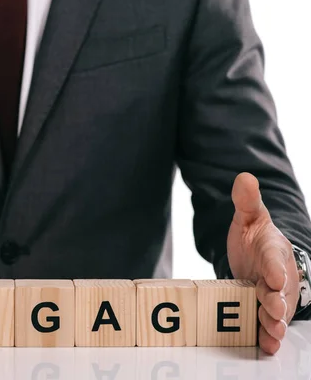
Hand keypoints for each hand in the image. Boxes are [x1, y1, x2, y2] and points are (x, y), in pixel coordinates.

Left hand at [227, 173, 298, 354]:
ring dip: (274, 322)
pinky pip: (268, 323)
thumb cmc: (255, 237)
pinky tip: (266, 346)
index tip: (273, 277)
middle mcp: (277, 274)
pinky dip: (268, 335)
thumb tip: (244, 177)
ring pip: (277, 310)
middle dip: (276, 299)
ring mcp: (272, 294)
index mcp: (273, 249)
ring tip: (272, 333)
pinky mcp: (265, 309)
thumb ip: (247, 201)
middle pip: (279, 289)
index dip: (274, 267)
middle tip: (271, 307)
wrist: (258, 256)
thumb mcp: (249, 217)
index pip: (274, 258)